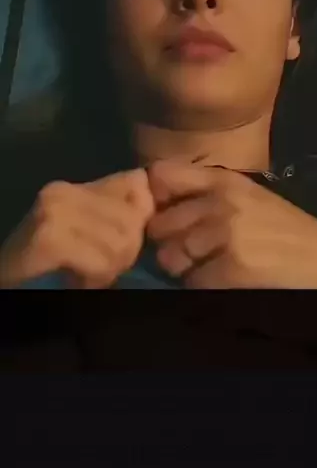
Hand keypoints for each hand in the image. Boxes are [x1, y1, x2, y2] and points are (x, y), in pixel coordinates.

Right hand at [0, 170, 153, 288]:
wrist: (5, 285)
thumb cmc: (49, 266)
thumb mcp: (88, 234)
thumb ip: (118, 216)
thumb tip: (152, 208)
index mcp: (77, 185)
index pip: (137, 182)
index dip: (143, 215)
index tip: (124, 242)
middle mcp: (64, 191)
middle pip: (133, 217)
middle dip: (126, 252)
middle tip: (100, 267)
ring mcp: (54, 212)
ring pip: (121, 241)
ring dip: (110, 268)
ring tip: (87, 274)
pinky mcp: (49, 238)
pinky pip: (100, 261)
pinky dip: (95, 278)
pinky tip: (78, 281)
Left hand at [146, 161, 316, 288]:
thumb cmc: (290, 234)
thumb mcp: (251, 200)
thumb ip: (208, 196)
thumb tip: (156, 203)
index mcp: (225, 181)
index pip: (161, 176)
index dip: (153, 198)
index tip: (163, 215)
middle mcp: (221, 201)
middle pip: (160, 225)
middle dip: (170, 244)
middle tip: (196, 255)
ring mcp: (226, 234)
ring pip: (171, 258)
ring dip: (186, 271)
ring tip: (215, 269)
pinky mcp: (232, 268)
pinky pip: (192, 284)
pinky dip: (205, 290)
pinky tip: (229, 283)